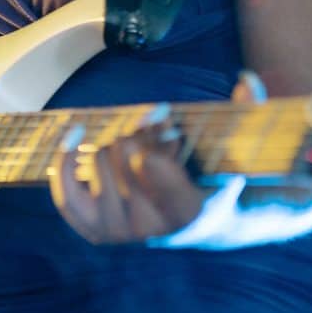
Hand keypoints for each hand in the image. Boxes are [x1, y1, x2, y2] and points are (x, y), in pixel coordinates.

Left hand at [51, 70, 311, 248]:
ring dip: (116, 141)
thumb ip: (247, 114)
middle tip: (157, 130)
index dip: (151, 131)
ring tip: (138, 139)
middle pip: (119, 154)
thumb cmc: (225, 177)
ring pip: (96, 163)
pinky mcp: (101, 233)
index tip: (166, 118)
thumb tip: (247, 79)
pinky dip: (64, 164)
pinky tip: (73, 134)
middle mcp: (151, 228)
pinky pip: (68, 199)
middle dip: (138, 132)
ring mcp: (122, 233)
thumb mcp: (244, 149)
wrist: (214, 222)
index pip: (145, 162)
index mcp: (187, 211)